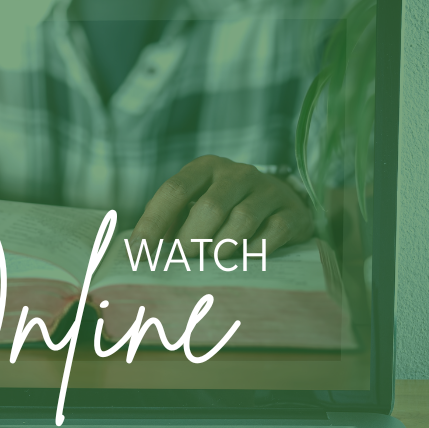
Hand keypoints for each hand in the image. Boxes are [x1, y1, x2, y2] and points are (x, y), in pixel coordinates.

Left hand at [130, 155, 313, 258]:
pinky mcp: (292, 211)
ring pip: (242, 220)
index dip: (153, 224)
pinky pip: (272, 233)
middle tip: (186, 258)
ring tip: (215, 259)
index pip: (174, 191)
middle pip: (209, 207)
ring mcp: (267, 190)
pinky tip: (247, 257)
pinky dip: (255, 251)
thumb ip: (168, 222)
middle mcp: (237, 173)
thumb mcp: (194, 207)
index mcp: (205, 168)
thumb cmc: (224, 212)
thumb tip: (136, 252)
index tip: (138, 254)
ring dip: (222, 248)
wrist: (281, 204)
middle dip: (192, 240)